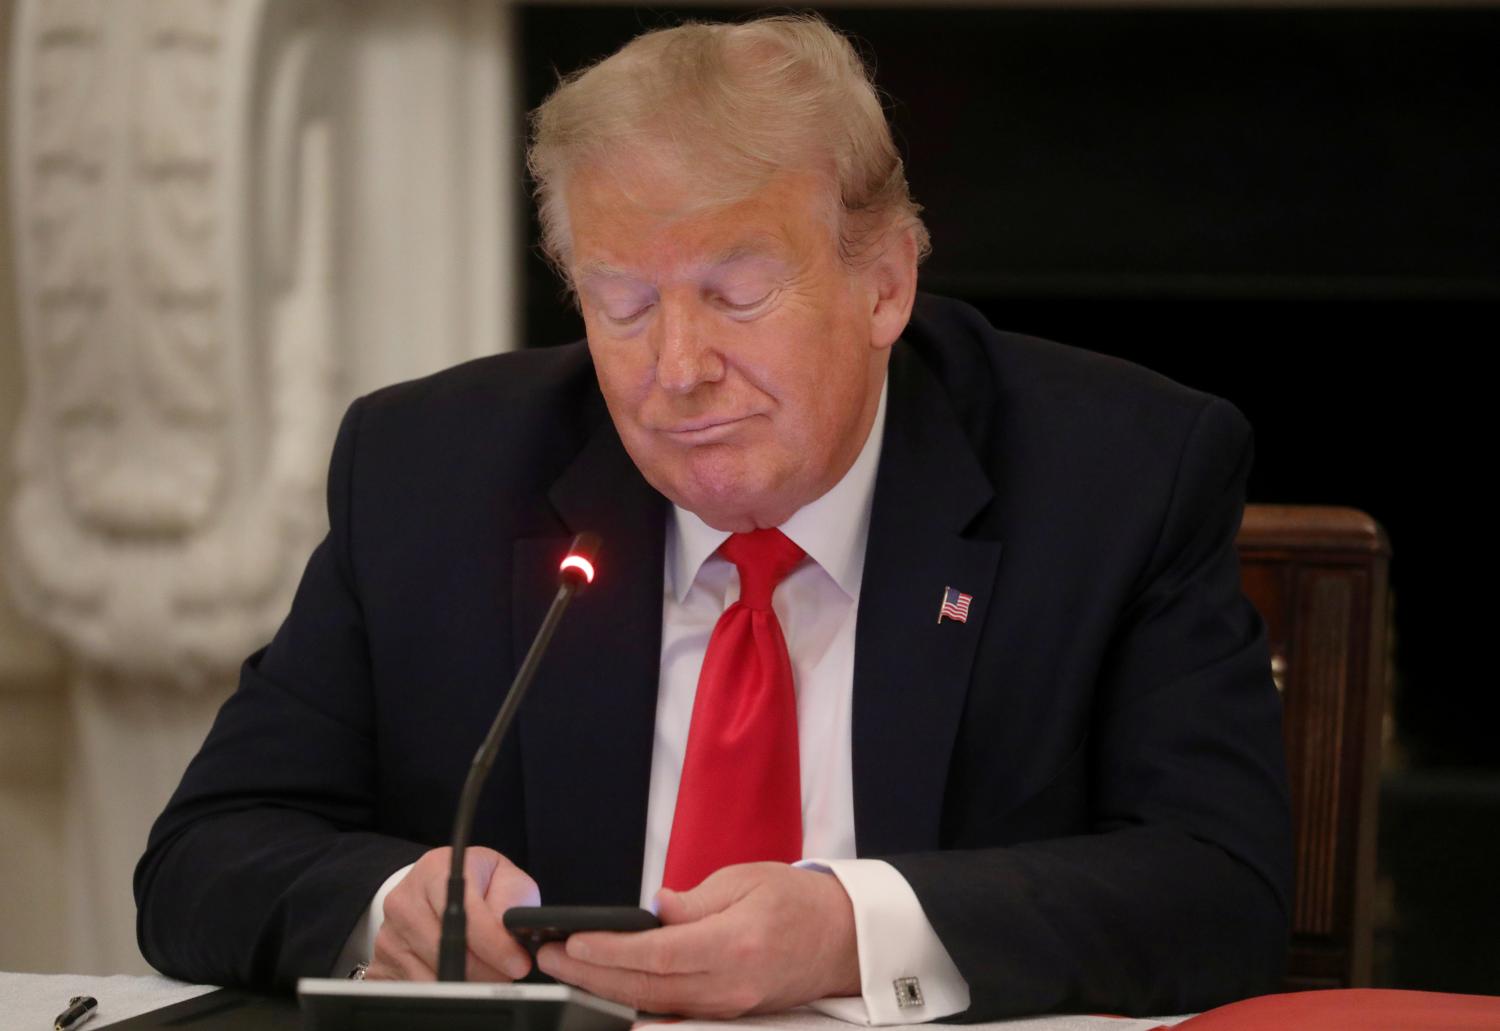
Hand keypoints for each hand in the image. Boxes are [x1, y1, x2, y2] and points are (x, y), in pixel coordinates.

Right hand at [368, 846, 539, 981]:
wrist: (435, 890)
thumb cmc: (476, 883)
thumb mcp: (503, 878)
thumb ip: (512, 903)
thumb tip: (513, 940)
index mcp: (435, 870)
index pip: (465, 914)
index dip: (495, 944)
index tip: (517, 963)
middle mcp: (405, 901)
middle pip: (447, 951)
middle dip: (485, 971)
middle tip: (507, 975)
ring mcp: (389, 935)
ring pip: (432, 976)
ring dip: (467, 985)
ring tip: (487, 976)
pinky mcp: (382, 964)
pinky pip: (415, 990)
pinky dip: (442, 992)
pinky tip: (460, 980)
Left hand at [536, 862, 859, 1016]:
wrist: (843, 939)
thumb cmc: (799, 902)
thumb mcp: (746, 880)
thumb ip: (696, 901)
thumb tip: (654, 910)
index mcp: (734, 944)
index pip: (656, 954)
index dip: (608, 950)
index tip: (571, 940)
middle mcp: (729, 985)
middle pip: (645, 988)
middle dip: (591, 974)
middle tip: (550, 958)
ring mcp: (729, 1006)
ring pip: (654, 1006)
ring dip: (606, 989)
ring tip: (569, 970)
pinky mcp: (728, 1013)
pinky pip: (673, 1011)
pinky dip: (636, 999)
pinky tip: (608, 987)